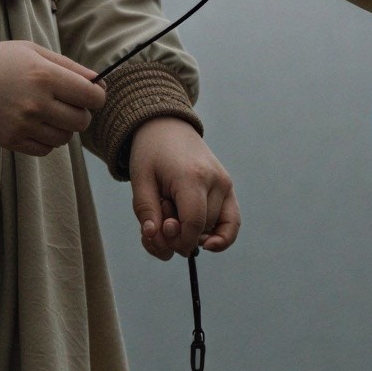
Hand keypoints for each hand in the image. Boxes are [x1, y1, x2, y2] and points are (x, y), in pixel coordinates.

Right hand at [0, 40, 104, 154]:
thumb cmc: (0, 61)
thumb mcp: (34, 52)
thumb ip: (70, 67)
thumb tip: (100, 84)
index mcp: (45, 76)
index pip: (92, 97)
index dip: (97, 96)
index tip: (90, 93)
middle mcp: (36, 103)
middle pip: (82, 121)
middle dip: (81, 113)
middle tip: (69, 103)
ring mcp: (23, 125)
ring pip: (65, 138)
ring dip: (63, 127)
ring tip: (49, 113)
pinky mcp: (11, 141)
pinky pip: (46, 149)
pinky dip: (47, 140)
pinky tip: (36, 125)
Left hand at [128, 118, 240, 259]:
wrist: (167, 127)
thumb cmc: (151, 153)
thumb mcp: (139, 179)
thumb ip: (146, 210)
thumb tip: (155, 237)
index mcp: (192, 177)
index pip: (193, 224)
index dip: (177, 241)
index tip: (159, 238)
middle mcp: (215, 181)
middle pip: (202, 228)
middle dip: (179, 236)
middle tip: (159, 220)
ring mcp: (225, 183)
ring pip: (214, 228)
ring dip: (193, 234)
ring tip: (173, 218)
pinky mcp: (228, 186)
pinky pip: (232, 221)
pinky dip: (222, 236)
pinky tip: (207, 243)